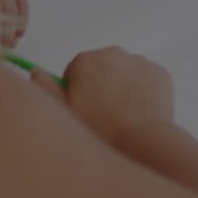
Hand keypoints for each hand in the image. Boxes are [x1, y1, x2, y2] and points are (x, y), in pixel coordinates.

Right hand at [34, 47, 173, 144]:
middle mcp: (114, 53)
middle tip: (103, 116)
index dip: (77, 93)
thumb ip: (44, 88)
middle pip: (102, 69)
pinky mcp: (161, 73)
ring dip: (122, 88)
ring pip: (125, 73)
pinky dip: (142, 91)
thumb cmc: (97, 130)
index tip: (84, 111)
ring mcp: (141, 62)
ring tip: (122, 117)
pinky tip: (140, 113)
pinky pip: (146, 80)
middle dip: (101, 87)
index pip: (76, 72)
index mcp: (86, 60)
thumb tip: (36, 70)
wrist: (141, 143)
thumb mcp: (62, 113)